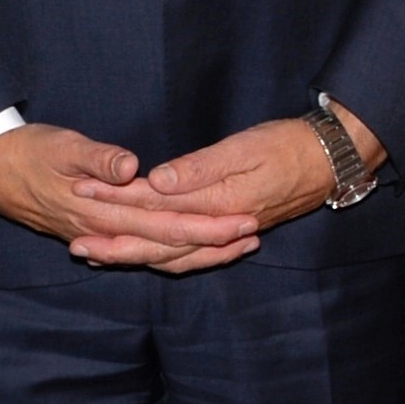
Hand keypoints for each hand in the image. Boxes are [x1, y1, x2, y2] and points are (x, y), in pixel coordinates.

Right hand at [0, 123, 250, 270]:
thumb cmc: (28, 151)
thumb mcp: (62, 146)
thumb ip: (98, 158)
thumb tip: (132, 167)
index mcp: (102, 210)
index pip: (165, 223)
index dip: (206, 225)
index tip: (241, 221)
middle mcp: (104, 231)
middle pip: (168, 245)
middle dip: (213, 244)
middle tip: (254, 236)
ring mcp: (99, 236)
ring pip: (156, 254)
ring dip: (197, 254)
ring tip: (235, 248)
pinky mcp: (95, 233)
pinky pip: (139, 252)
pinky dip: (168, 255)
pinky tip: (188, 255)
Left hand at [81, 114, 344, 270]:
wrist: (329, 161)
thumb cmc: (288, 146)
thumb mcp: (245, 148)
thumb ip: (200, 167)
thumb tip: (157, 180)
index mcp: (216, 204)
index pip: (156, 206)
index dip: (117, 199)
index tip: (82, 189)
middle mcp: (216, 227)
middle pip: (158, 243)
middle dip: (115, 243)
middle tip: (75, 244)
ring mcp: (223, 233)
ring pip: (171, 255)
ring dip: (134, 256)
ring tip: (98, 255)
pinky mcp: (227, 232)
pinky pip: (188, 256)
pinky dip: (161, 258)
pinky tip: (144, 254)